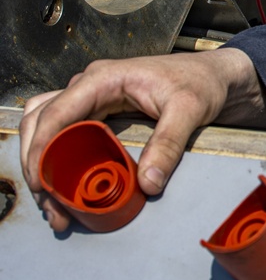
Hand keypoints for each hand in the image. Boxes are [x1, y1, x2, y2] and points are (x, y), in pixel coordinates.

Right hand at [19, 48, 265, 231]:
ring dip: (40, 161)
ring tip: (53, 202)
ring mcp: (92, 99)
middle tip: (49, 203)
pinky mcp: (100, 113)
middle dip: (36, 163)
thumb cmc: (202, 83)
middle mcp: (90, 86)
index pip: (56, 113)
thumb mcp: (190, 110)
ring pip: (47, 127)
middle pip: (41, 122)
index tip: (42, 184)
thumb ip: (168, 145)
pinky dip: (57, 159)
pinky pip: (66, 133)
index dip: (40, 149)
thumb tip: (147, 185)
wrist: (216, 77)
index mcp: (104, 78)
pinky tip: (67, 186)